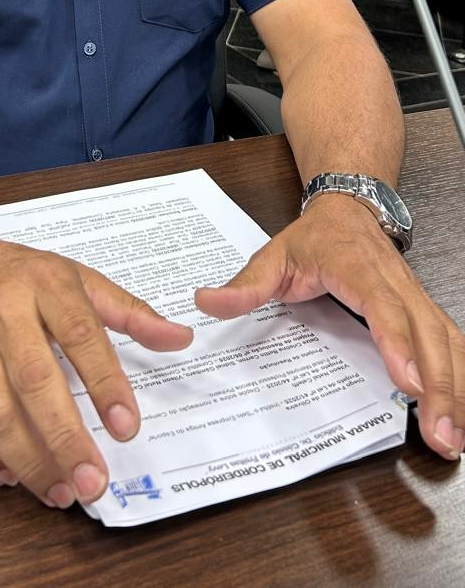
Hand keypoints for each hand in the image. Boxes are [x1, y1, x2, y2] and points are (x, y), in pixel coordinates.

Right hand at [0, 236, 192, 505]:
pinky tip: (6, 475)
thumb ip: (130, 311)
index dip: (105, 382)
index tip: (126, 427)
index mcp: (45, 286)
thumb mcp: (78, 278)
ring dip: (26, 459)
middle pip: (33, 380)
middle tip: (93, 481)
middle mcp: (2, 315)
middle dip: (64, 437)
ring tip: (61, 491)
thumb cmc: (21, 275)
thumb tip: (179, 337)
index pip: (79, 334)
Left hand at [195, 195, 464, 461]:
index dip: (399, 345)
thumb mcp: (274, 254)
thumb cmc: (315, 237)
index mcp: (359, 270)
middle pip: (427, 334)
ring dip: (458, 390)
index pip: (383, 309)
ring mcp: (417, 298)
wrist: (350, 206)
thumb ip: (245, 284)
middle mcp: (397, 286)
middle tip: (441, 434)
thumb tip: (208, 302)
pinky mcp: (427, 311)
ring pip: (449, 342)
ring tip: (456, 439)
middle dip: (439, 386)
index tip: (410, 384)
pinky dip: (464, 380)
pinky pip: (454, 344)